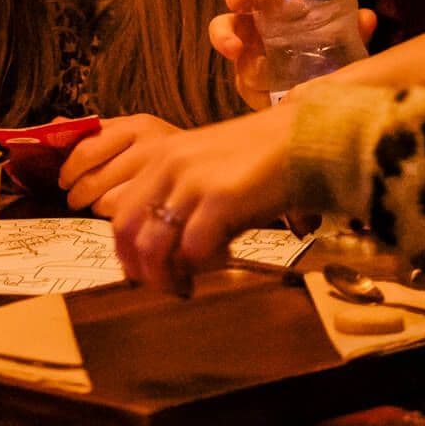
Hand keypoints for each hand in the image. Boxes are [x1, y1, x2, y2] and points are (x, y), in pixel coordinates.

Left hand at [57, 113, 177, 215]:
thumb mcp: (142, 133)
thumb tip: (55, 125)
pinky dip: (124, 224)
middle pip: (92, 178)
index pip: (86, 148)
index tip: (65, 182)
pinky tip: (131, 222)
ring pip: (108, 201)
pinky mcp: (178, 200)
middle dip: (78, 194)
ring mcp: (165, 173)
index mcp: (138, 125)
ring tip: (107, 211)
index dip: (69, 169)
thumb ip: (101, 132)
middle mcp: (150, 145)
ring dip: (101, 210)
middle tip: (77, 202)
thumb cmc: (182, 152)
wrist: (241, 159)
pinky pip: (132, 219)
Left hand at [105, 105, 299, 296]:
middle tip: (167, 287)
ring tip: (189, 284)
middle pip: (128, 233)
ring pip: (153, 247)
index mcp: (159, 158)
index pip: (121, 215)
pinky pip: (193, 249)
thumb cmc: (259, 158)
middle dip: (143, 271)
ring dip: (167, 276)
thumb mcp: (205, 168)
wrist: (303, 137)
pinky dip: (203, 265)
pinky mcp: (220, 198)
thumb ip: (179, 198)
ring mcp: (192, 181)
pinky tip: (224, 257)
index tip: (146, 274)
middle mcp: (168, 166)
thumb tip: (165, 250)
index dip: (129, 254)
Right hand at [209, 0, 376, 103]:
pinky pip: (251, 90)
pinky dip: (260, 93)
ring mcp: (251, 62)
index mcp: (274, 10)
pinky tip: (273, 98)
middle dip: (223, 33)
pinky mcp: (255, 90)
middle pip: (228, 24)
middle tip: (233, 46)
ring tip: (248, 75)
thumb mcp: (343, 39)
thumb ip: (352, 31)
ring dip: (237, 64)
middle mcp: (256, 32)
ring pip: (234, 59)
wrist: (329, 85)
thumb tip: (367, 18)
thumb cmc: (328, 49)